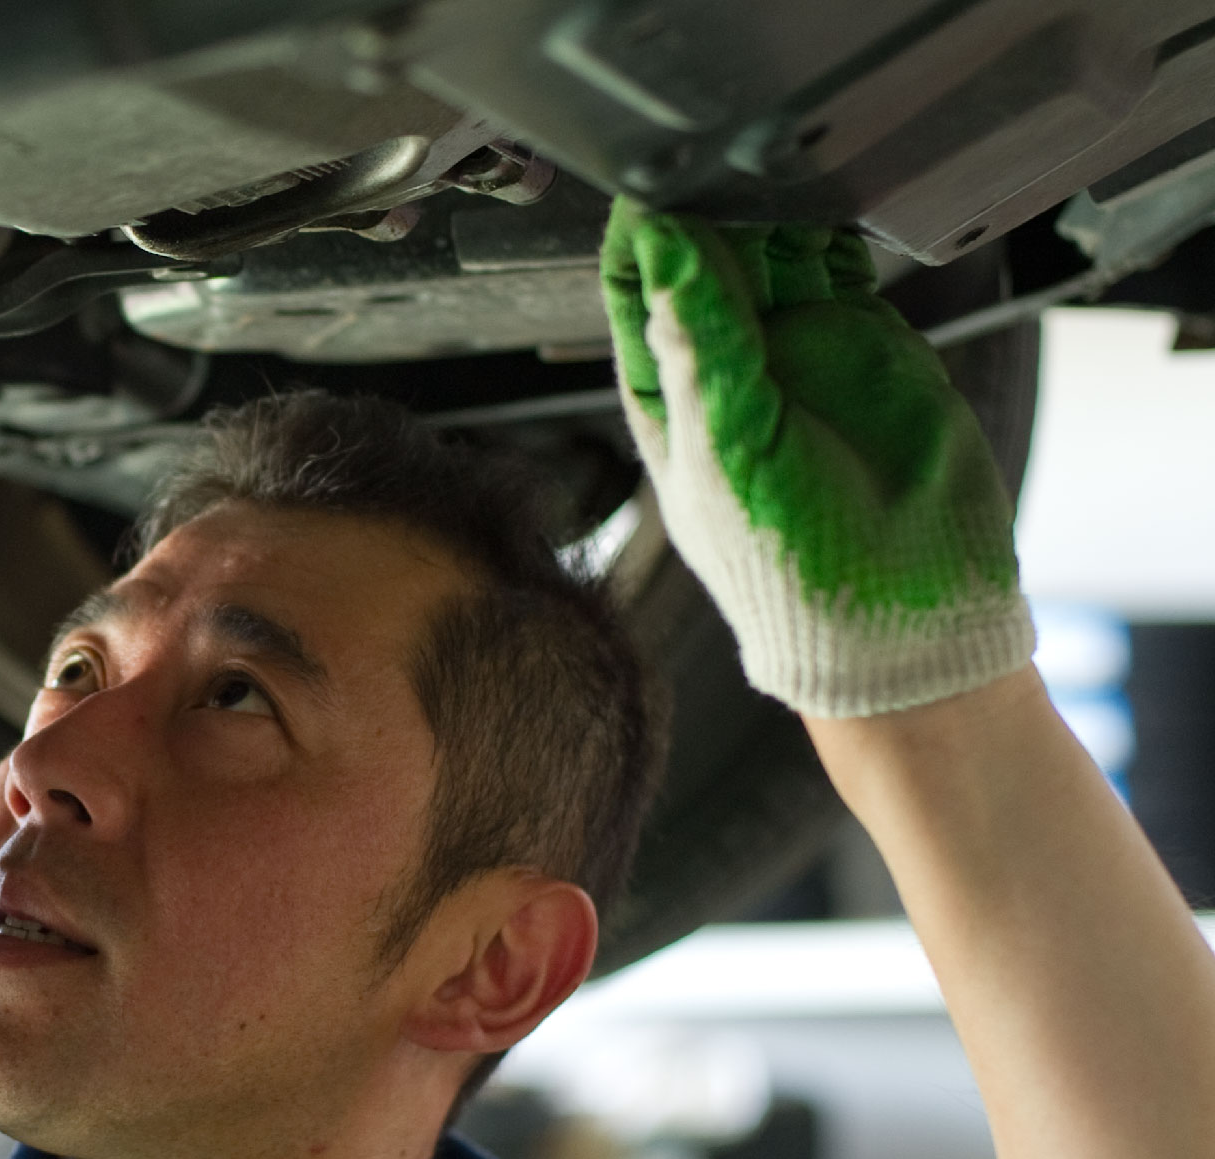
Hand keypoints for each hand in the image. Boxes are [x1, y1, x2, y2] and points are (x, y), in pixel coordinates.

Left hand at [599, 200, 1032, 716]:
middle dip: (704, 208)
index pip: (637, 294)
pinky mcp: (867, 342)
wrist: (902, 618)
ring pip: (773, 251)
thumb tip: (665, 265)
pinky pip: (844, 264)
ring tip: (771, 164)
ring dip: (769, 208)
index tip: (647, 192)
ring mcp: (797, 351)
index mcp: (669, 396)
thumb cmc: (790, 573)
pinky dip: (838, 224)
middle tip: (716, 159)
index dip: (639, 241)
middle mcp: (726, 366)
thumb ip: (701, 359)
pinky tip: (829, 191)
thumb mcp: (727, 461)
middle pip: (703, 257)